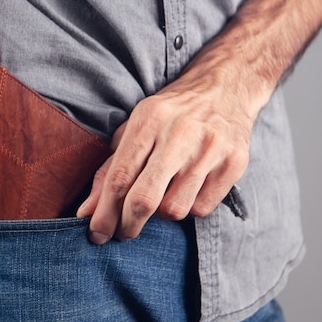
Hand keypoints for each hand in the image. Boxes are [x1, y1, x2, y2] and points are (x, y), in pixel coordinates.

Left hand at [77, 54, 253, 243]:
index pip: (119, 177)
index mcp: (148, 120)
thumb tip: (87, 211)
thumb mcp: (134, 129)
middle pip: (145, 199)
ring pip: (175, 209)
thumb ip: (110, 169)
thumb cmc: (170, 114)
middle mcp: (180, 134)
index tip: (96, 234)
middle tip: (122, 233)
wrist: (226, 87)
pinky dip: (188, 207)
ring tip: (161, 197)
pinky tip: (186, 190)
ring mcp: (210, 149)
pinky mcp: (235, 163)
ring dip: (161, 214)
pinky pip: (202, 208)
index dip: (104, 213)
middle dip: (127, 225)